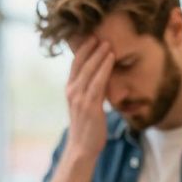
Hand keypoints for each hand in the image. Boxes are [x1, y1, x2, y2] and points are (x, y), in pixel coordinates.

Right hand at [65, 38, 114, 157]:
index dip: (82, 50)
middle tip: (100, 34)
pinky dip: (104, 68)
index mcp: (70, 90)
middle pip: (81, 64)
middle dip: (90, 48)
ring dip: (99, 55)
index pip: (75, 65)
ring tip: (107, 42)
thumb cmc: (88, 127)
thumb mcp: (87, 105)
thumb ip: (92, 91)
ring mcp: (79, 98)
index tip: (91, 37)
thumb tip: (104, 80)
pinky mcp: (89, 106)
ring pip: (89, 71)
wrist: (82, 148)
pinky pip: (98, 82)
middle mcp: (72, 91)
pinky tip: (110, 58)